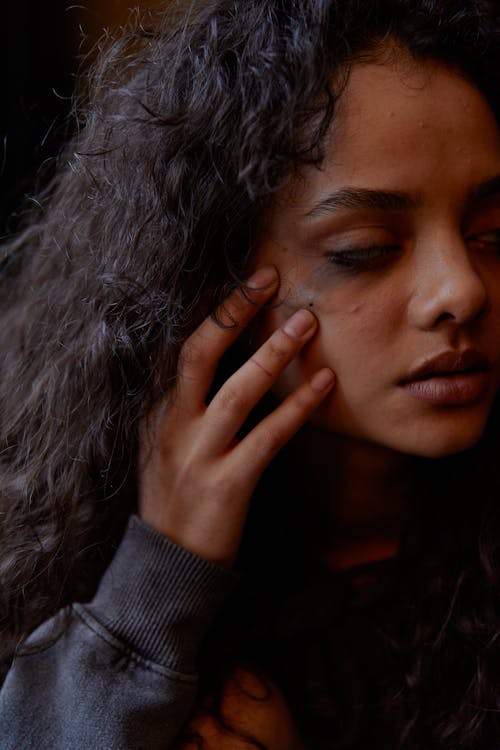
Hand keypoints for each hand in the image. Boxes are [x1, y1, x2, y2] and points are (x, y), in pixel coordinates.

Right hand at [137, 266, 334, 566]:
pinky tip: (323, 382)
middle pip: (200, 353)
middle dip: (234, 311)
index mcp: (157, 412)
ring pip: (238, 389)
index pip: (181, 348)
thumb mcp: (164, 448)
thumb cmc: (172, 502)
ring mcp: (198, 454)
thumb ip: (184, 409)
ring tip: (306, 320)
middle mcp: (173, 425)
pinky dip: (298, 406)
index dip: (211, 311)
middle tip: (269, 276)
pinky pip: (269, 435)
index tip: (242, 281)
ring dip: (274, 351)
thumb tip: (219, 370)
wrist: (165, 567)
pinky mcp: (228, 483)